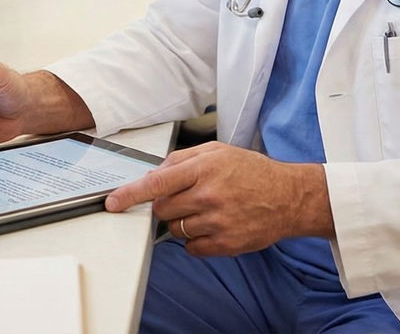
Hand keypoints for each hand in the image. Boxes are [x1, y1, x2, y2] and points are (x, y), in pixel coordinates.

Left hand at [104, 142, 333, 256]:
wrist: (287, 197)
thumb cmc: (251, 172)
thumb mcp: (217, 152)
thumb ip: (182, 159)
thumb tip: (154, 173)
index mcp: (203, 169)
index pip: (156, 183)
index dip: (130, 195)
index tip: (112, 202)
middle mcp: (208, 195)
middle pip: (161, 209)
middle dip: (166, 205)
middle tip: (187, 198)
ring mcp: (216, 222)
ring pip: (175, 229)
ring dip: (183, 222)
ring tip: (207, 210)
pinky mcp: (225, 244)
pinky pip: (191, 248)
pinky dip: (196, 239)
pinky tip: (214, 225)